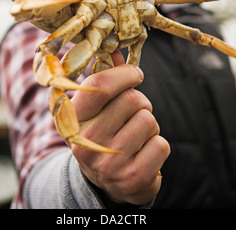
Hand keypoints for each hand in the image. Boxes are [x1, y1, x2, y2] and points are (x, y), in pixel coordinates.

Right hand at [70, 51, 169, 205]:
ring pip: (148, 120)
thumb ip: (105, 79)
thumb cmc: (103, 133)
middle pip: (132, 100)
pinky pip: (161, 144)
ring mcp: (109, 163)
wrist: (105, 183)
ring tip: (135, 135)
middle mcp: (87, 142)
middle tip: (132, 114)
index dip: (124, 74)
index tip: (135, 73)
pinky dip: (157, 145)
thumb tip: (115, 51)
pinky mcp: (133, 178)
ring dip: (149, 124)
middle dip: (140, 102)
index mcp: (73, 119)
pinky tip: (142, 153)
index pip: (100, 86)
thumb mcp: (96, 108)